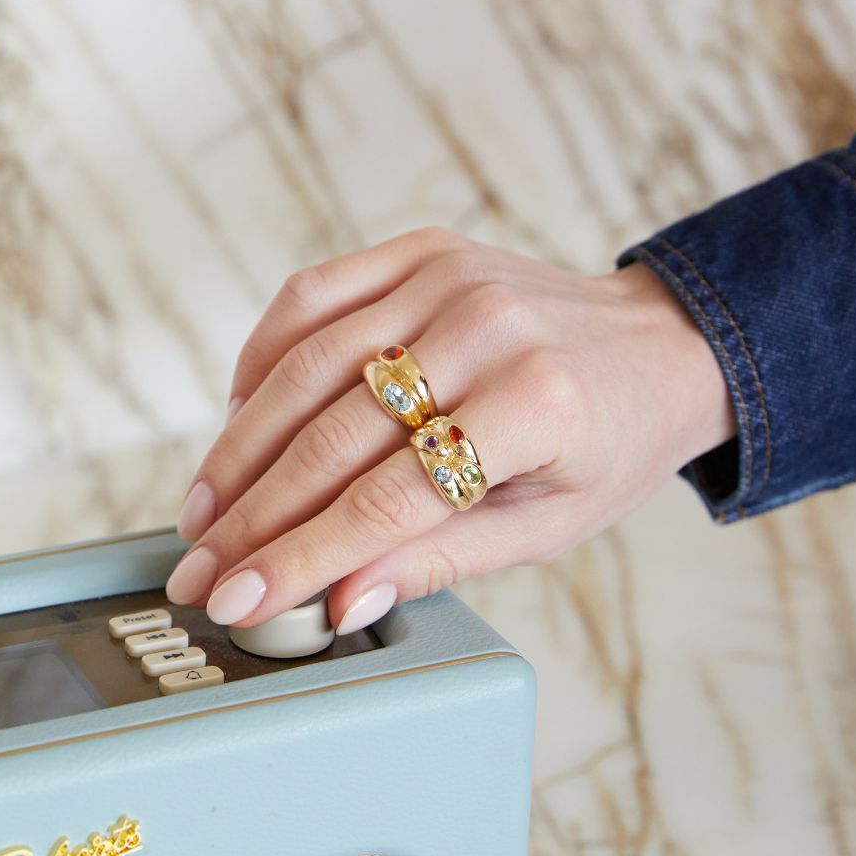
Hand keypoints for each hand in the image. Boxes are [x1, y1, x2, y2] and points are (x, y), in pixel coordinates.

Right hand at [165, 227, 735, 633]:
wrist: (657, 344)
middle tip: (199, 568)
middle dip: (252, 516)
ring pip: (305, 366)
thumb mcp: (549, 524)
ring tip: (202, 508)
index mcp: (537, 405)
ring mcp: (446, 278)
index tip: (237, 598)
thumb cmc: (611, 443)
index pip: (387, 500)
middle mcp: (485, 327)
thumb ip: (441, 559)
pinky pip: (312, 295)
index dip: (301, 557)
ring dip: (240, 446)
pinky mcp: (420, 252)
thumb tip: (340, 602)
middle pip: (332, 436)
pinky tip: (238, 414)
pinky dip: (261, 356)